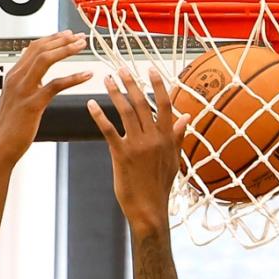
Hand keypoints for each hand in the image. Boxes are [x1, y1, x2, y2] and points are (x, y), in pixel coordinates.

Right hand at [0, 31, 90, 164]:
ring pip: (46, 60)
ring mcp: (23, 90)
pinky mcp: (32, 104)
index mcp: (13, 76)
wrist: (0, 148)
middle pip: (40, 48)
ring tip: (82, 47)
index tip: (68, 35)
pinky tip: (86, 75)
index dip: (52, 38)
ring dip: (66, 50)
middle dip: (62, 40)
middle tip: (79, 37)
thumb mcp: (16, 100)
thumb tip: (38, 77)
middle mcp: (16, 79)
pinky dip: (73, 78)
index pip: (33, 48)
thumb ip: (25, 85)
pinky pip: (55, 85)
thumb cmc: (10, 129)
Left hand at [88, 67, 189, 227]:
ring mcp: (138, 146)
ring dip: (115, 93)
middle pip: (143, 103)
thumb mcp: (174, 160)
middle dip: (131, 83)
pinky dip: (99, 115)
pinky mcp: (122, 155)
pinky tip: (90, 104)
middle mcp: (154, 138)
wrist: (149, 209)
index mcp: (167, 138)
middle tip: (121, 68)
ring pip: (126, 112)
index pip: (165, 104)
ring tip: (107, 80)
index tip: (150, 68)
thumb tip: (187, 118)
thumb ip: (178, 136)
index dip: (158, 84)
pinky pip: (109, 130)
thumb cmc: (160, 186)